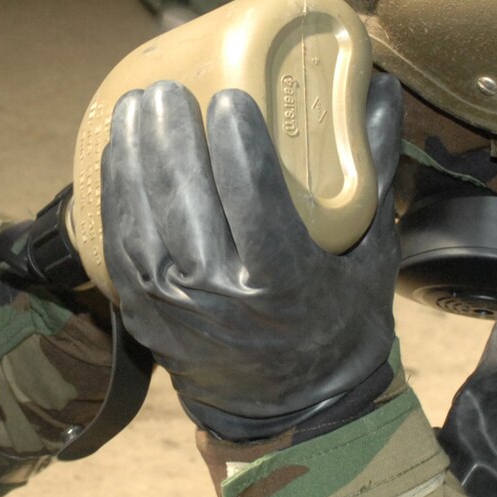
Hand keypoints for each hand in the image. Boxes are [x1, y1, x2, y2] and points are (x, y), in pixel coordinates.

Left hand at [100, 72, 404, 438]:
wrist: (292, 409)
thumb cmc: (340, 324)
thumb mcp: (372, 254)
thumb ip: (372, 171)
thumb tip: (381, 88)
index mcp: (284, 281)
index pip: (255, 199)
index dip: (238, 144)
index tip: (229, 96)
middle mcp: (222, 296)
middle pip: (188, 201)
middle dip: (172, 137)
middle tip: (169, 87)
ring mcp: (174, 308)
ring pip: (144, 217)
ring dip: (135, 155)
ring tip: (135, 105)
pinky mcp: (144, 315)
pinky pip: (120, 245)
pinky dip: (116, 195)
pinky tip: (117, 153)